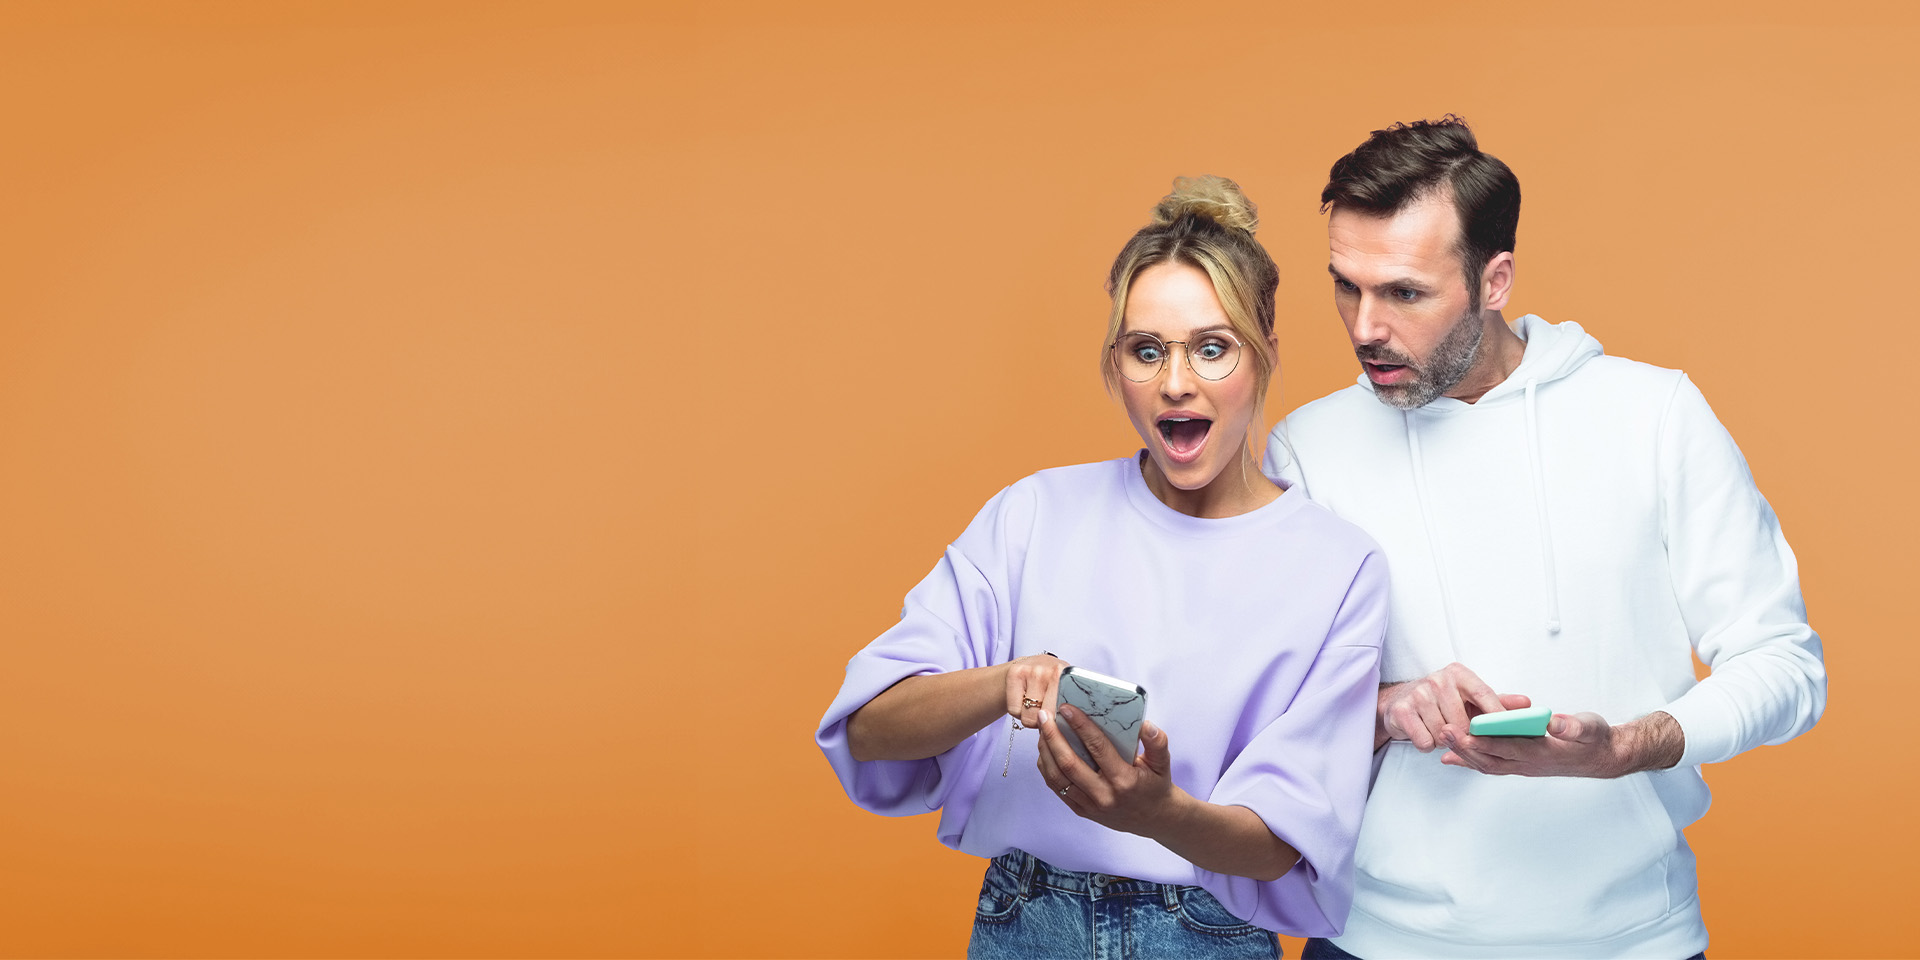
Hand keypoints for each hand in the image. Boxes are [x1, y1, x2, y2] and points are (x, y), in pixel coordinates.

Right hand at [1005, 653, 1067, 728]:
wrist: (1028, 664)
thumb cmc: (1050, 682)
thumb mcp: (1066, 691)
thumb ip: (1073, 707)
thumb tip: (1073, 731)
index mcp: (1071, 679)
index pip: (1066, 714)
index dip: (1059, 723)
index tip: (1057, 720)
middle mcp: (1054, 671)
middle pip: (1047, 718)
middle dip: (1044, 722)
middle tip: (1045, 711)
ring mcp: (1034, 671)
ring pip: (1029, 717)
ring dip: (1030, 717)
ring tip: (1034, 705)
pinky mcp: (1015, 673)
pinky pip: (1014, 710)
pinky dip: (1017, 711)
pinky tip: (1023, 700)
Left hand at [1035, 705, 1180, 836]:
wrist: (1153, 818)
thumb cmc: (1155, 785)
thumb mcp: (1163, 763)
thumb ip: (1158, 743)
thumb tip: (1147, 725)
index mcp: (1124, 780)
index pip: (1098, 748)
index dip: (1080, 726)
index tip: (1067, 708)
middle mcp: (1104, 795)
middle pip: (1069, 763)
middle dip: (1053, 736)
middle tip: (1045, 715)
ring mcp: (1090, 806)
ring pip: (1057, 777)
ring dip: (1045, 751)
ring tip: (1042, 729)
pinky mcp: (1081, 811)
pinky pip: (1057, 788)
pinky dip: (1047, 767)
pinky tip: (1045, 750)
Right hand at [1377, 662, 1530, 751]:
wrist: (1399, 701)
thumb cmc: (1441, 700)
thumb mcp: (1469, 697)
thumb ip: (1497, 702)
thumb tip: (1526, 704)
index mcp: (1458, 674)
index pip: (1484, 694)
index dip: (1497, 714)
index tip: (1508, 730)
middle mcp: (1437, 680)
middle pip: (1464, 722)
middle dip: (1464, 735)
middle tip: (1459, 731)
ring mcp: (1418, 694)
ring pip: (1444, 734)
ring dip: (1444, 740)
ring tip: (1439, 729)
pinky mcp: (1402, 710)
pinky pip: (1425, 741)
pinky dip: (1427, 744)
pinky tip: (1424, 731)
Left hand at [1441, 710, 1684, 777]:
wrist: (1603, 757)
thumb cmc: (1595, 739)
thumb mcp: (1589, 727)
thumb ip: (1572, 726)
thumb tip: (1554, 721)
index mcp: (1542, 752)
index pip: (1507, 748)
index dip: (1483, 741)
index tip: (1461, 732)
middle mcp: (1529, 764)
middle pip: (1490, 759)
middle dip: (1464, 747)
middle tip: (1442, 733)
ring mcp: (1524, 767)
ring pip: (1488, 764)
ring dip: (1464, 755)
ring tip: (1441, 742)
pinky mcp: (1522, 765)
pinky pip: (1492, 765)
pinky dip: (1472, 760)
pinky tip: (1453, 754)